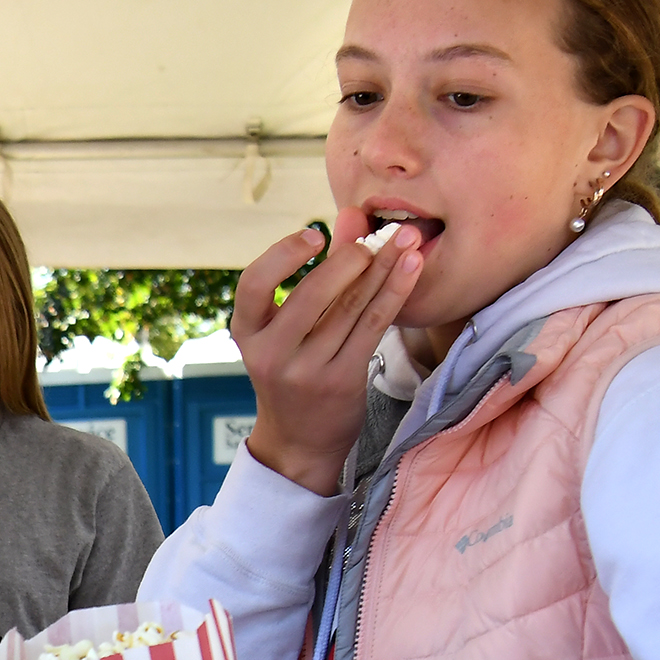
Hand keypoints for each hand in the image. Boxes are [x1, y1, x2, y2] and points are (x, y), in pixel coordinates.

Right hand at [233, 219, 426, 496]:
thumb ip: (319, 273)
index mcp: (248, 334)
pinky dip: (394, 294)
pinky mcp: (341, 381)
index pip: (253, 284)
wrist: (299, 442)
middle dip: (348, 260)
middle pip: (311, 295)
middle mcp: (272, 354)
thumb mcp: (288, 329)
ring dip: (383, 269)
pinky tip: (410, 269)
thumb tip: (351, 216)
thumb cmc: (294, 372)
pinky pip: (373, 327)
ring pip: (349, 308)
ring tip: (406, 240)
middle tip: (373, 239)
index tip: (314, 235)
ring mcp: (306, 371)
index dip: (283, 254)